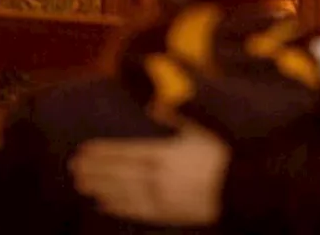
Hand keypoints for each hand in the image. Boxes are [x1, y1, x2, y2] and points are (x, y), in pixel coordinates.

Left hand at [69, 124, 230, 225]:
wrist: (245, 188)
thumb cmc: (225, 155)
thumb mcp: (202, 129)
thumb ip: (177, 117)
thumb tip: (156, 105)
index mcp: (165, 153)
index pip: (126, 152)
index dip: (103, 152)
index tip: (83, 150)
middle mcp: (159, 176)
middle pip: (119, 172)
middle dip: (95, 169)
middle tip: (73, 168)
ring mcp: (163, 197)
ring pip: (124, 192)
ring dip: (101, 188)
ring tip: (82, 184)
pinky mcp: (170, 214)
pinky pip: (139, 211)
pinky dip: (120, 207)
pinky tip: (105, 205)